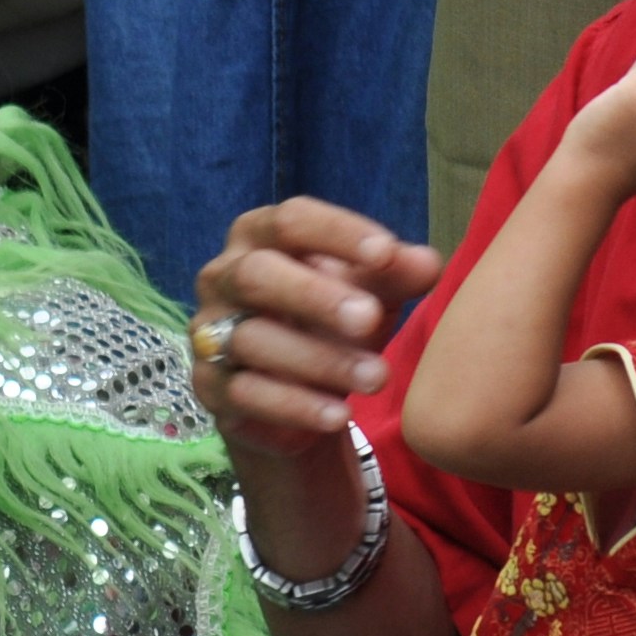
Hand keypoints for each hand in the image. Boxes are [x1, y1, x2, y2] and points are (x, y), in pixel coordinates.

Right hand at [191, 200, 445, 449]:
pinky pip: (245, 394)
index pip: (291, 221)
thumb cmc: (333, 324)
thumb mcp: (372, 293)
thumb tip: (427, 264)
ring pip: (253, 340)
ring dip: (319, 360)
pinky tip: (339, 414)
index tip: (387, 253)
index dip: (337, 233)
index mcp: (260, 236)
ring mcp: (209, 333)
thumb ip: (396, 275)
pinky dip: (295, 405)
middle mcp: (223, 277)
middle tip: (369, 319)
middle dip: (315, 296)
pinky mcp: (209, 387)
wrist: (298, 398)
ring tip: (377, 377)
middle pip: (257, 275)